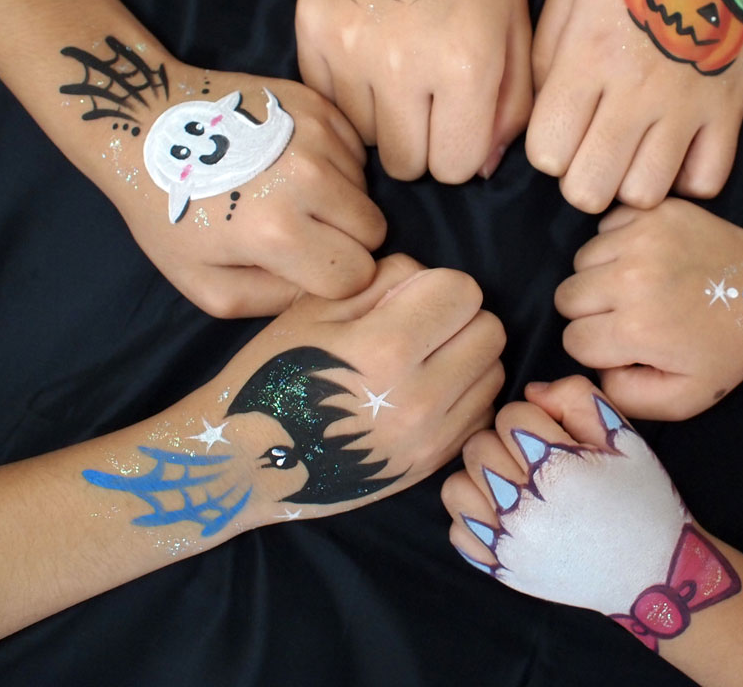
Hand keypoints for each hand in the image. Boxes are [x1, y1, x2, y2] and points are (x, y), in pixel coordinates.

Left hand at [106, 61, 386, 316]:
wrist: (144, 124)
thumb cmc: (172, 211)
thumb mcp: (204, 282)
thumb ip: (270, 301)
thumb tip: (322, 289)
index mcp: (277, 232)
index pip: (356, 274)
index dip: (335, 279)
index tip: (308, 268)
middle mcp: (307, 179)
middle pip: (373, 229)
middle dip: (347, 240)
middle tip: (304, 232)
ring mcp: (316, 135)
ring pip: (366, 188)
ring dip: (339, 199)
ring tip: (289, 193)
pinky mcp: (317, 104)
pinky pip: (355, 151)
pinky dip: (336, 164)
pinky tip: (291, 164)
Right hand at [169, 254, 505, 527]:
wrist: (248, 463)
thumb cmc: (274, 373)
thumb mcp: (314, 309)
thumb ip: (381, 280)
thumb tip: (428, 278)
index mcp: (385, 348)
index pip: (462, 291)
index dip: (438, 284)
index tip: (411, 296)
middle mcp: (420, 397)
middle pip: (490, 329)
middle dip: (460, 317)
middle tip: (422, 326)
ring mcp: (431, 438)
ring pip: (494, 370)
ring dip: (468, 356)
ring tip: (425, 360)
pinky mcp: (434, 464)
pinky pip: (483, 411)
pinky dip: (465, 394)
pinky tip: (426, 392)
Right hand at [296, 0, 531, 182]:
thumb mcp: (514, 29)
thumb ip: (509, 107)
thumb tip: (478, 169)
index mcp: (465, 65)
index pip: (453, 168)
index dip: (460, 153)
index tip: (459, 123)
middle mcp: (402, 65)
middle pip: (403, 164)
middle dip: (421, 146)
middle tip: (428, 105)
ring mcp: (347, 47)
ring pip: (363, 138)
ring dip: (384, 120)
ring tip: (398, 73)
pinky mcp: (308, 29)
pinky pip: (326, 101)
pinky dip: (349, 93)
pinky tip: (368, 56)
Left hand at [442, 376, 739, 650]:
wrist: (653, 571)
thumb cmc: (639, 496)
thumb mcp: (622, 435)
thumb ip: (575, 396)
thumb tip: (531, 392)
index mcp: (557, 469)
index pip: (509, 415)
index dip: (532, 418)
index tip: (553, 436)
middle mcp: (525, 509)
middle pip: (477, 447)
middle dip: (503, 444)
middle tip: (532, 458)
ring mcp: (509, 545)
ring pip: (456, 488)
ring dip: (480, 479)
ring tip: (511, 484)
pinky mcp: (501, 571)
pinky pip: (457, 532)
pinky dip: (475, 520)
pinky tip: (504, 515)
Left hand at [527, 0, 742, 213]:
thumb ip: (546, 50)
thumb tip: (542, 111)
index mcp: (587, 57)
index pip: (546, 153)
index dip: (547, 149)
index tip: (561, 127)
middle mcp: (634, 92)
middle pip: (588, 189)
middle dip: (580, 177)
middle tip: (593, 147)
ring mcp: (686, 107)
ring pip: (644, 195)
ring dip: (630, 182)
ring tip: (633, 150)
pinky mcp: (730, 111)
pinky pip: (706, 182)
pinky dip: (687, 177)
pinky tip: (676, 150)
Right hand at [554, 199, 742, 419]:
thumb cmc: (727, 348)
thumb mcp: (684, 398)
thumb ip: (626, 399)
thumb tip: (595, 370)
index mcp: (637, 329)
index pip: (573, 339)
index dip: (595, 348)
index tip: (625, 345)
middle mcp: (631, 279)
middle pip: (565, 296)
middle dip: (589, 311)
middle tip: (626, 314)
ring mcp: (641, 238)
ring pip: (581, 259)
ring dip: (600, 275)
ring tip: (638, 284)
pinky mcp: (653, 212)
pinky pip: (604, 226)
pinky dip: (616, 242)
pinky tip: (646, 258)